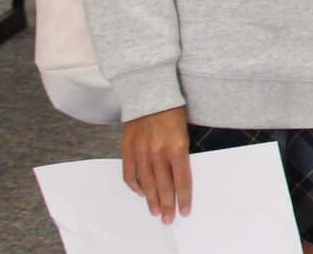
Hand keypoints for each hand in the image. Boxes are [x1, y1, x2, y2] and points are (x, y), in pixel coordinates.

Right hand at [120, 106, 191, 223]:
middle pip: (164, 186)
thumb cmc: (172, 111)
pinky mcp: (127, 150)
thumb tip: (180, 177)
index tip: (185, 211)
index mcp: (177, 147)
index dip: (184, 198)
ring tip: (155, 212)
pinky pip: (130, 174)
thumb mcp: (185, 132)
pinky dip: (135, 186)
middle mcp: (158, 153)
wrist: (148, 93)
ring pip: (147, 184)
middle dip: (167, 205)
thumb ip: (182, 154)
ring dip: (151, 201)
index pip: (182, 180)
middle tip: (168, 219)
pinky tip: (141, 193)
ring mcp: (141, 152)